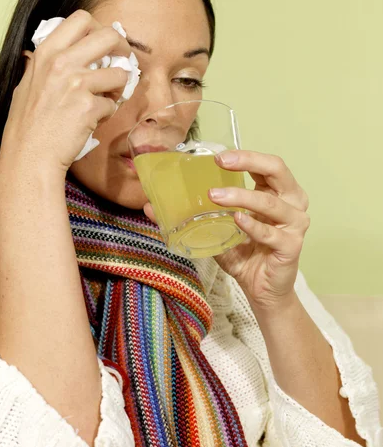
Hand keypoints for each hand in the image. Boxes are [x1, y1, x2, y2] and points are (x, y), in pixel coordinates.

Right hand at [0, 10, 130, 175]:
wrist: (29, 155)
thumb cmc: (28, 124)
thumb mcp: (28, 83)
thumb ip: (47, 65)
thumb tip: (66, 51)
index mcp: (46, 52)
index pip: (81, 19)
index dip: (99, 28)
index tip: (104, 43)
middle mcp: (62, 62)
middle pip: (109, 35)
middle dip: (122, 47)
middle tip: (123, 61)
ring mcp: (77, 83)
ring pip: (120, 73)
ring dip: (118, 87)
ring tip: (105, 100)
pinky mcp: (90, 106)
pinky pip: (112, 104)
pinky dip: (106, 114)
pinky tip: (91, 121)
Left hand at [207, 150, 309, 309]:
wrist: (262, 290)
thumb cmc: (245, 254)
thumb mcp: (219, 229)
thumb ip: (196, 214)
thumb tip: (151, 206)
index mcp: (278, 193)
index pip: (267, 164)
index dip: (245, 156)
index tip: (217, 158)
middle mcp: (292, 203)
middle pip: (277, 170)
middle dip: (249, 161)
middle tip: (221, 162)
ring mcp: (295, 224)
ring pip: (270, 202)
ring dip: (241, 196)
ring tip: (215, 195)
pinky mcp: (291, 246)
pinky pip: (270, 233)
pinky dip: (252, 225)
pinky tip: (236, 220)